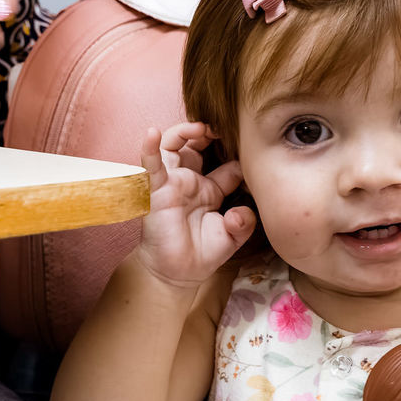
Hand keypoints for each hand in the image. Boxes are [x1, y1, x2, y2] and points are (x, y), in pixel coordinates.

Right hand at [137, 123, 255, 288]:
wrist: (177, 274)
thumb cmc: (202, 254)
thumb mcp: (232, 237)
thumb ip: (244, 223)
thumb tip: (242, 212)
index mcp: (211, 189)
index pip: (227, 163)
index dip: (239, 153)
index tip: (250, 147)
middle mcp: (191, 181)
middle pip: (198, 145)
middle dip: (210, 132)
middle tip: (224, 127)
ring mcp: (173, 183)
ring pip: (174, 146)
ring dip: (185, 131)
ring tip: (199, 126)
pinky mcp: (156, 190)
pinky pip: (151, 166)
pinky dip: (149, 148)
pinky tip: (152, 133)